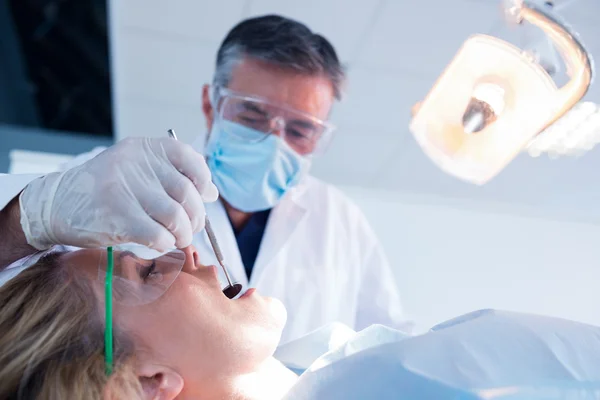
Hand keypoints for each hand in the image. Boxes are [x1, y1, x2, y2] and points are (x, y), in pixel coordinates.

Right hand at [19, 137, 218, 250]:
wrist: (56, 205)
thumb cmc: (104, 191)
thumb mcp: (135, 171)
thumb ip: (172, 176)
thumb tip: (212, 193)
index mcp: (142, 149)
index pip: (187, 156)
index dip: (203, 178)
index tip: (205, 195)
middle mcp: (134, 165)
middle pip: (186, 192)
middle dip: (196, 215)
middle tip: (192, 227)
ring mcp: (124, 190)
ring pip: (176, 216)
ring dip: (184, 234)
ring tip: (179, 238)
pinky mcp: (117, 218)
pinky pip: (159, 235)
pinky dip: (166, 243)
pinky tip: (160, 243)